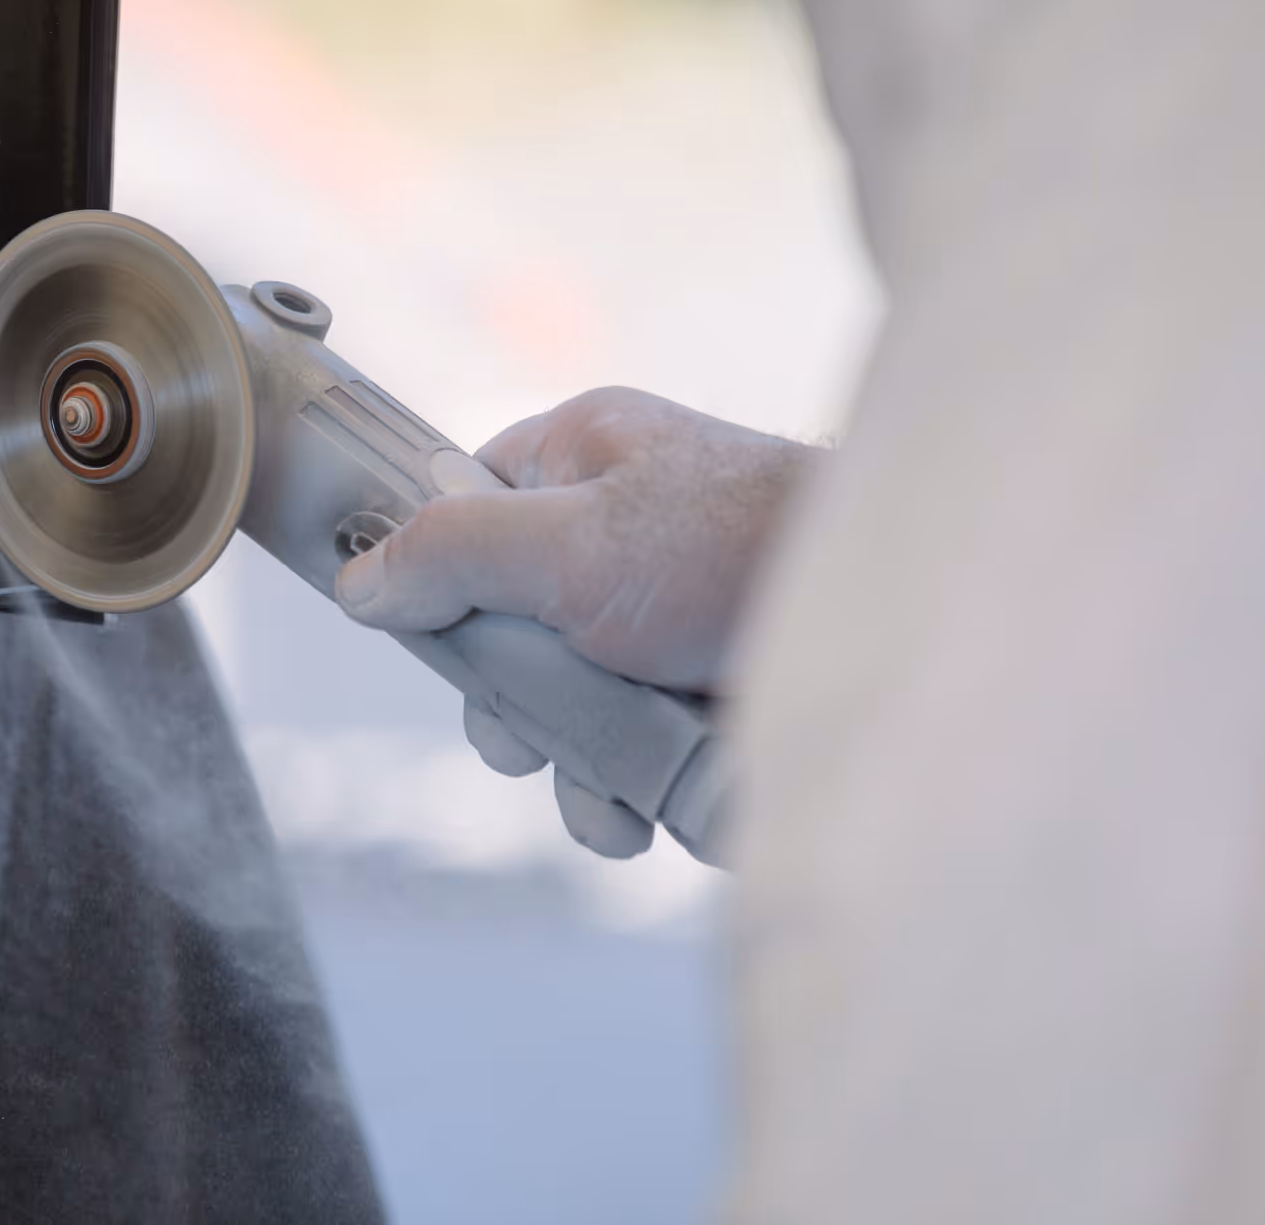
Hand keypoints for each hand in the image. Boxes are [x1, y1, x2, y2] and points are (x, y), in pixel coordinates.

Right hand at [334, 387, 811, 852]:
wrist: (907, 615)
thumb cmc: (737, 545)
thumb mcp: (568, 542)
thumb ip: (452, 553)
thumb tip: (356, 582)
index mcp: (582, 460)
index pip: (465, 512)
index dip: (440, 584)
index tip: (439, 646)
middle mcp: (621, 534)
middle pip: (510, 634)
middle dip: (518, 709)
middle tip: (531, 737)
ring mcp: (668, 617)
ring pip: (575, 710)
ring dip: (583, 771)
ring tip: (617, 804)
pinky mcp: (710, 690)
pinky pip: (644, 748)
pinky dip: (649, 786)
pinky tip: (670, 803)